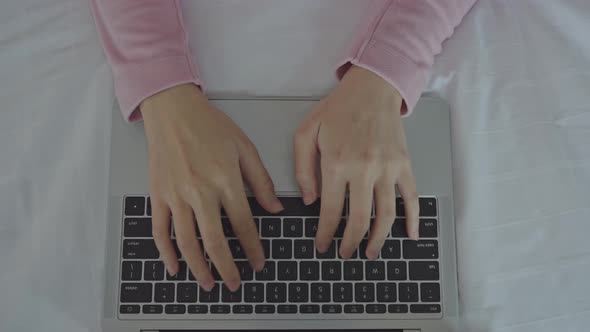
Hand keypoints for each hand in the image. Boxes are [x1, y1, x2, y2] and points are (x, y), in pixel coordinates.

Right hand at [141, 84, 282, 290]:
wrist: (173, 110)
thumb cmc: (210, 125)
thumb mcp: (245, 147)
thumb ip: (261, 180)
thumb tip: (275, 208)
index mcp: (224, 180)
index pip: (243, 224)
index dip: (252, 248)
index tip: (259, 262)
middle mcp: (199, 191)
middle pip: (214, 240)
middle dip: (226, 268)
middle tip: (235, 284)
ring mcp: (175, 195)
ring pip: (186, 241)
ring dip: (198, 267)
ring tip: (209, 283)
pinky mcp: (158, 195)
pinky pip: (160, 230)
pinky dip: (166, 252)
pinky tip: (175, 267)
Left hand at [294, 66, 418, 259]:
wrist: (372, 88)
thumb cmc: (337, 109)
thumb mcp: (307, 132)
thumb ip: (303, 168)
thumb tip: (309, 200)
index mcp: (337, 163)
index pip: (331, 210)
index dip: (326, 233)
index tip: (322, 245)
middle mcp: (364, 169)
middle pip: (359, 218)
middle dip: (350, 242)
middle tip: (345, 254)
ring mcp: (387, 168)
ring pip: (385, 214)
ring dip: (379, 239)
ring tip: (371, 253)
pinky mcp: (404, 165)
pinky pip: (410, 197)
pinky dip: (412, 218)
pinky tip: (411, 235)